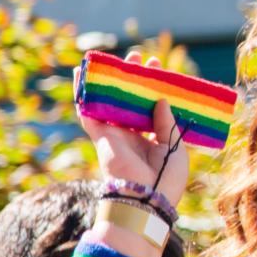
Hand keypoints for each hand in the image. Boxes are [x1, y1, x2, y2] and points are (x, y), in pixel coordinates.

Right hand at [78, 52, 190, 202]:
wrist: (147, 199)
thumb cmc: (166, 178)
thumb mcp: (176, 147)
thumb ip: (168, 123)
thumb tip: (161, 100)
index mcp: (151, 140)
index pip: (149, 108)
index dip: (153, 87)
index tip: (158, 67)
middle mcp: (131, 136)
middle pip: (128, 101)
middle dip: (132, 78)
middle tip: (138, 57)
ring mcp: (114, 135)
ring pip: (107, 103)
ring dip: (109, 81)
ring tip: (113, 59)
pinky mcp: (100, 136)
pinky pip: (87, 111)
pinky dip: (82, 93)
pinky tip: (81, 73)